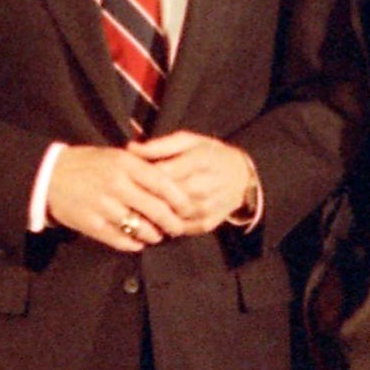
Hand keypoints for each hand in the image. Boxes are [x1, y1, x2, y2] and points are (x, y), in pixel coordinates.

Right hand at [47, 145, 190, 251]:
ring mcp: (104, 206)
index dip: (180, 199)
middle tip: (178, 228)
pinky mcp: (92, 225)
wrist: (49, 176)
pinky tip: (137, 242)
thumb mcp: (115, 156)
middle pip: (156, 209)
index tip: (188, 208)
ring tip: (157, 235)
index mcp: (125, 164)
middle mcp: (117, 185)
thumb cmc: (87, 164)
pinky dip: (134, 244)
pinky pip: (122, 240)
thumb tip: (172, 182)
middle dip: (172, 223)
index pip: (162, 184)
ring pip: (141, 228)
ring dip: (153, 235)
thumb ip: (141, 167)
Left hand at [127, 132, 257, 233]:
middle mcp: (205, 186)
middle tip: (128, 194)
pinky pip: (180, 228)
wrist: (241, 177)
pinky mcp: (207, 224)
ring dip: (153, 214)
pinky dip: (165, 225)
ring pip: (170, 215)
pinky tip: (155, 219)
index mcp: (199, 160)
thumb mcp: (188, 141)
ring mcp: (207, 207)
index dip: (142, 177)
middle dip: (145, 196)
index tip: (129, 176)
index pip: (162, 174)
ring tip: (138, 207)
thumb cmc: (209, 155)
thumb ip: (159, 145)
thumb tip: (130, 148)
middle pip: (165, 197)